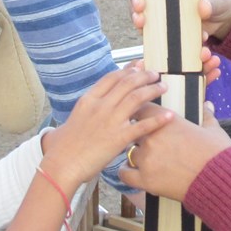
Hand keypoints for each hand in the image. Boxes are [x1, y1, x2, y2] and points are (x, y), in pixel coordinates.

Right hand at [42, 64, 172, 187]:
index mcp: (88, 100)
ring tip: (163, 87)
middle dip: (143, 75)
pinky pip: (143, 125)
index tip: (137, 65)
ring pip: (137, 98)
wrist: (61, 165)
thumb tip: (80, 114)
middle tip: (154, 73)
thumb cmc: (61, 149)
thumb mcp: (68, 123)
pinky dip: (158, 119)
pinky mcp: (118, 138)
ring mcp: (110, 121)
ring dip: (152, 90)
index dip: (127, 70)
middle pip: (127, 83)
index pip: (111, 78)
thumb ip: (80, 114)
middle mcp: (100, 106)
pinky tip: (169, 115)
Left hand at [120, 102, 230, 201]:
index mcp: (167, 120)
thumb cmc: (218, 153)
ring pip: (129, 152)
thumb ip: (206, 115)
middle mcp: (152, 137)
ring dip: (136, 154)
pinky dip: (127, 173)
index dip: (143, 113)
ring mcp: (147, 159)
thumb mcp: (213, 130)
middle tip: (147, 140)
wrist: (220, 180)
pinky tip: (131, 171)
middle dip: (140, 135)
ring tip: (145, 158)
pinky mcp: (146, 180)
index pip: (143, 109)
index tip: (145, 117)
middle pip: (133, 130)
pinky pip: (125, 174)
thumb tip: (207, 105)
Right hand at [130, 0, 230, 41]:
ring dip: (137, 14)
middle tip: (139, 7)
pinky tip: (152, 36)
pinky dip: (149, 30)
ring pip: (141, 4)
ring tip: (141, 24)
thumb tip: (202, 8)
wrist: (227, 16)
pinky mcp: (163, 17)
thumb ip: (213, 1)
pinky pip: (150, 23)